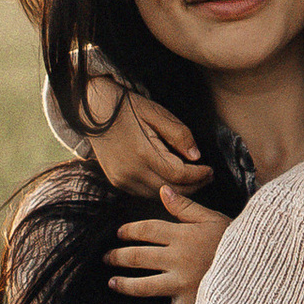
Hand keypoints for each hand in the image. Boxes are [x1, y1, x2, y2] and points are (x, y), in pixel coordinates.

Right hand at [78, 81, 209, 196]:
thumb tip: (196, 156)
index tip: (210, 170)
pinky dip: (160, 189)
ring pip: (158, 196)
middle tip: (207, 177)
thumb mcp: (157, 114)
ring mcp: (122, 179)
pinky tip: (170, 180)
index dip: (198, 175)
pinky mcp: (116, 181)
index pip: (179, 175)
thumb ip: (179, 135)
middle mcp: (131, 171)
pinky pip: (144, 193)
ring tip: (193, 179)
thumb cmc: (127, 107)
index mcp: (143, 153)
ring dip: (178, 191)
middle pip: (171, 189)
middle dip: (193, 186)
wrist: (93, 109)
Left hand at [104, 185, 228, 303]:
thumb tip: (163, 191)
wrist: (257, 269)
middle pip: (138, 256)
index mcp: (183, 235)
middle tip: (107, 256)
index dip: (130, 231)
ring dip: (124, 283)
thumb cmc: (236, 241)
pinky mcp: (188, 302)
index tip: (120, 233)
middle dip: (119, 256)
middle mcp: (178, 258)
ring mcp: (182, 282)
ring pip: (143, 285)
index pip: (147, 230)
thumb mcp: (213, 218)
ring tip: (112, 282)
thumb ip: (186, 206)